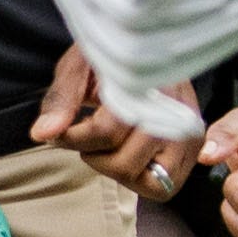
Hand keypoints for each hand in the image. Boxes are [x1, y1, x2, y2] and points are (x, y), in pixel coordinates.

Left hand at [32, 43, 200, 195]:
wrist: (145, 49)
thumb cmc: (108, 61)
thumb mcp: (78, 67)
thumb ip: (62, 100)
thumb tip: (43, 134)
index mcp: (148, 83)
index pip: (106, 132)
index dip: (72, 139)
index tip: (57, 133)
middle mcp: (177, 109)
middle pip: (125, 164)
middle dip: (95, 156)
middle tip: (88, 135)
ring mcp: (190, 131)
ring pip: (147, 181)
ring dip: (118, 169)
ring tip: (108, 144)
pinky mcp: (194, 146)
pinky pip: (165, 186)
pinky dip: (140, 178)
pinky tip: (126, 154)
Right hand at [48, 0, 237, 137]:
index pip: (128, 10)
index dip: (182, 8)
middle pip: (129, 48)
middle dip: (193, 36)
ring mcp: (91, 28)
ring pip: (134, 73)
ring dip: (194, 60)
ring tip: (237, 25)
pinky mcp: (113, 49)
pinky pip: (125, 97)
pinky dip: (156, 115)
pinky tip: (191, 126)